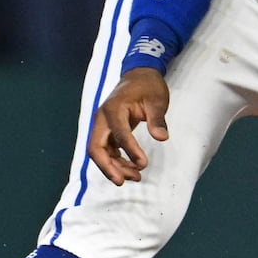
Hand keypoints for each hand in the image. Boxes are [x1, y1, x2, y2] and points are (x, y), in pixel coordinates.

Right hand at [87, 68, 170, 184]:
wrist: (139, 76)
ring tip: (136, 177)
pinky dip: (117, 162)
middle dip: (108, 166)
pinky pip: (107, 151)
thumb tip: (162, 138)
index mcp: (114, 108)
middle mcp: (102, 118)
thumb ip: (158, 119)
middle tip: (123, 182)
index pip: (119, 133)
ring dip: (114, 167)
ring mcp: (102, 125)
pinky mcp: (107, 131)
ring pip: (100, 152)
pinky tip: (132, 170)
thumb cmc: (148, 86)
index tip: (143, 164)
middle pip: (96, 147)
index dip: (130, 150)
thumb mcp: (157, 100)